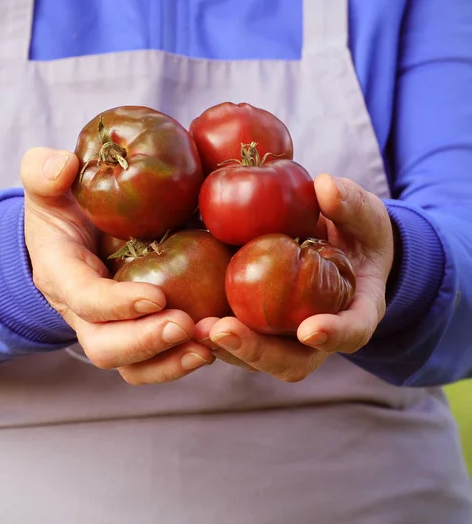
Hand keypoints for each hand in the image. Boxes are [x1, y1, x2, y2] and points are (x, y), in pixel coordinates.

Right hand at [21, 147, 213, 383]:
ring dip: (171, 361)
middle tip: (185, 326)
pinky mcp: (137, 328)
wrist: (73, 235)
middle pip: (104, 347)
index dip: (115, 304)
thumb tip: (63, 166)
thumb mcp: (47, 185)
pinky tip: (217, 341)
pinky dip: (184, 357)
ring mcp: (111, 326)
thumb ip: (43, 172)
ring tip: (210, 346)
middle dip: (144, 343)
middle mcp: (83, 312)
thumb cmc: (63, 209)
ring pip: (133, 364)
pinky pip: (156, 358)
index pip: (83, 298)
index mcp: (62, 274)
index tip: (155, 297)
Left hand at [196, 173, 393, 381]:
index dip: (334, 335)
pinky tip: (182, 315)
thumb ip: (350, 204)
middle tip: (223, 332)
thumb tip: (325, 186)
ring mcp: (284, 333)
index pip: (351, 331)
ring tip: (194, 329)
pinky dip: (210, 332)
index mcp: (354, 311)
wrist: (338, 245)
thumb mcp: (363, 215)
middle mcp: (317, 333)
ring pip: (258, 357)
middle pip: (292, 360)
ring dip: (225, 348)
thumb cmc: (356, 232)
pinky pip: (235, 336)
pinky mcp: (256, 322)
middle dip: (257, 351)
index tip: (310, 330)